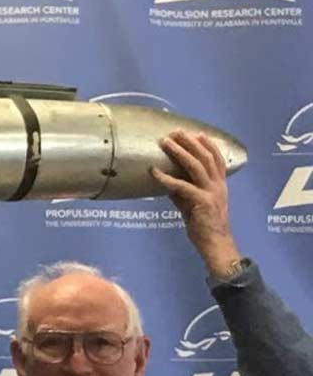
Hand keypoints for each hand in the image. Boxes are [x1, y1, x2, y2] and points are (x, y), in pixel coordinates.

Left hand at [151, 130, 241, 276]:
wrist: (215, 243)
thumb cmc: (203, 225)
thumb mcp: (193, 204)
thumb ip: (182, 192)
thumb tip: (167, 180)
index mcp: (220, 185)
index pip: (217, 159)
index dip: (208, 145)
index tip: (197, 132)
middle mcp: (218, 185)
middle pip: (205, 157)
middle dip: (190, 142)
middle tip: (176, 131)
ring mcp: (212, 193)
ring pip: (196, 166)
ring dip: (180, 152)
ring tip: (165, 142)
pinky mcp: (202, 202)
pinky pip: (182, 186)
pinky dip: (167, 178)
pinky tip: (154, 172)